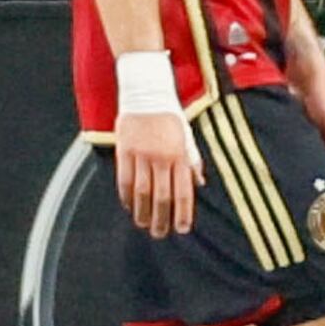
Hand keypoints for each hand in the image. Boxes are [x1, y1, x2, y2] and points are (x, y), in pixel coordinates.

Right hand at [114, 107, 199, 237]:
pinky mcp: (124, 150)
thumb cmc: (169, 115)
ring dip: (142, 212)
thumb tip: (200, 184)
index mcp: (180, 154)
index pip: (183, 192)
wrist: (146, 91)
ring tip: (143, 224)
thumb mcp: (187, 136)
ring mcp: (142, 154)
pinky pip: (125, 179)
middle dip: (161, 219)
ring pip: (142, 192)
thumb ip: (193, 160)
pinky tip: (129, 206)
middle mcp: (162, 157)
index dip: (182, 213)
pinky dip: (127, 196)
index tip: (181, 229)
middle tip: (159, 233)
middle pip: (162, 197)